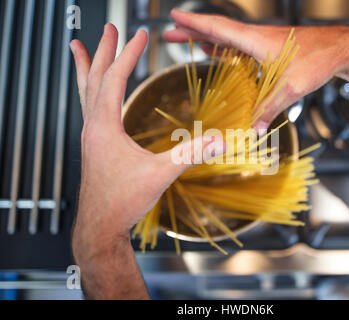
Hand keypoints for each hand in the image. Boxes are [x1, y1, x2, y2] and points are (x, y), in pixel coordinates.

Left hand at [70, 24, 223, 284]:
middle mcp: (93, 127)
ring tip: (80, 48)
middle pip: (94, 78)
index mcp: (105, 127)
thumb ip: (191, 154)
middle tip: (107, 29)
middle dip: (103, 50)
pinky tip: (96, 92)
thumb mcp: (161, 175)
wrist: (100, 224)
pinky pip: (88, 107)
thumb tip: (219, 140)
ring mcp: (90, 135)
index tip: (139, 36)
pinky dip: (89, 89)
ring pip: (85, 92)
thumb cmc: (122, 201)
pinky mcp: (93, 144)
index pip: (115, 79)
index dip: (128, 54)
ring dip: (87, 67)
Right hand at [163, 9, 348, 128]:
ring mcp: (261, 42)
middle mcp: (255, 37)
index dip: (194, 24)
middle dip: (191, 31)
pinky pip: (238, 47)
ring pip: (226, 38)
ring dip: (205, 38)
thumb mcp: (291, 87)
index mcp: (255, 39)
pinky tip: (217, 53)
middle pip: (216, 31)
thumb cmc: (318, 59)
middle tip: (170, 32)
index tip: (174, 18)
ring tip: (187, 42)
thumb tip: (253, 130)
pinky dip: (223, 48)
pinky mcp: (268, 49)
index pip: (218, 28)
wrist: (339, 48)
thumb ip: (269, 108)